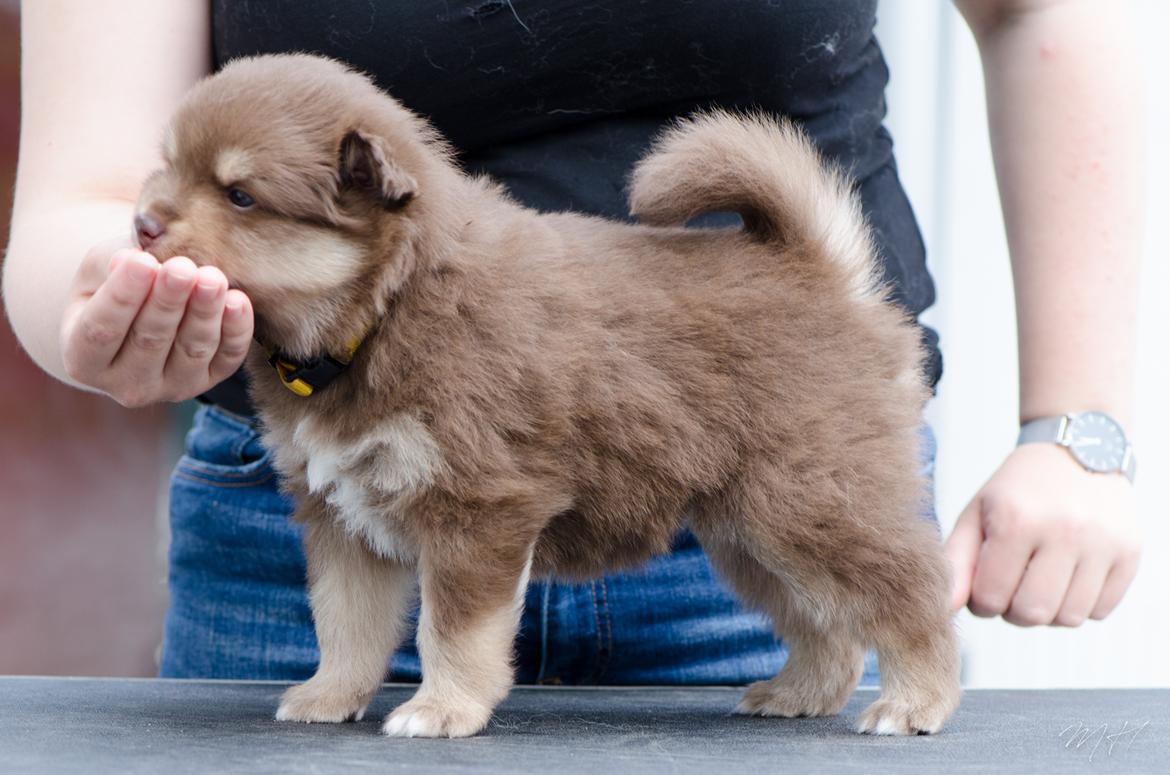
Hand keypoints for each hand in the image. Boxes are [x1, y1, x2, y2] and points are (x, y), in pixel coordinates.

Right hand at [59, 237, 253, 406]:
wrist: (142, 306)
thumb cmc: (113, 282)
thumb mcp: (102, 268)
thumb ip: (114, 265)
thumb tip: (135, 258)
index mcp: (84, 359)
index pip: (102, 329)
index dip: (123, 295)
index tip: (142, 261)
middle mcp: (125, 384)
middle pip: (149, 342)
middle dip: (168, 302)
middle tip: (182, 267)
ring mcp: (170, 388)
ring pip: (190, 352)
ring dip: (204, 314)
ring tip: (213, 278)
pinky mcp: (208, 382)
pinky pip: (226, 360)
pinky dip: (235, 332)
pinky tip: (238, 300)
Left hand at [945, 443, 1140, 625]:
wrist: (1078, 450)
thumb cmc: (1018, 489)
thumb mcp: (977, 513)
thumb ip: (956, 560)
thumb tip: (946, 606)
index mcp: (1017, 519)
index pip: (991, 598)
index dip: (981, 601)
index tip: (984, 585)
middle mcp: (1064, 530)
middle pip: (1031, 614)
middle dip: (1012, 611)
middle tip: (1011, 587)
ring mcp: (1102, 542)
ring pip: (1069, 618)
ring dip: (1047, 612)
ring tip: (1038, 582)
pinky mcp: (1130, 552)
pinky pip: (1100, 610)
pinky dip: (1079, 605)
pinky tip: (1067, 578)